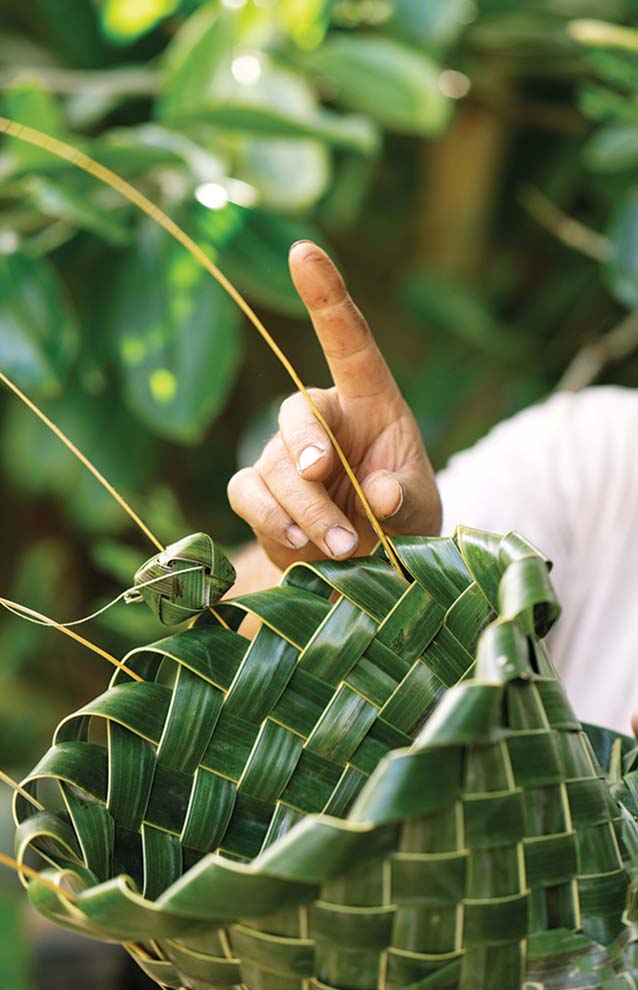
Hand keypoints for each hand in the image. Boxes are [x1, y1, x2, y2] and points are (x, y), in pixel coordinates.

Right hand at [227, 241, 440, 570]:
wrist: (371, 566)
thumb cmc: (403, 519)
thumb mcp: (420, 508)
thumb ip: (405, 498)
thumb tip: (379, 492)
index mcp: (370, 402)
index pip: (348, 341)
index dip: (326, 297)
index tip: (304, 250)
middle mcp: (322, 419)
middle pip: (297, 416)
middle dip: (310, 453)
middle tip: (332, 489)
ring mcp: (284, 454)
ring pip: (274, 466)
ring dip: (305, 508)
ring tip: (342, 547)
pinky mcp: (259, 492)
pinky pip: (247, 492)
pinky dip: (270, 518)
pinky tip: (297, 543)